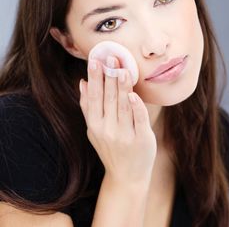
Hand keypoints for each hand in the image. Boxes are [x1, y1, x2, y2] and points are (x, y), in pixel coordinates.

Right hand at [79, 56, 156, 184]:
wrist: (127, 176)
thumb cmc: (109, 149)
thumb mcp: (93, 130)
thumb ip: (87, 107)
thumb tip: (81, 83)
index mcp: (94, 125)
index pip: (93, 96)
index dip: (94, 78)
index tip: (94, 60)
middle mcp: (107, 129)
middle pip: (107, 98)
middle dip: (108, 76)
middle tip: (110, 57)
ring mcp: (124, 135)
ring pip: (122, 105)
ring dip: (122, 86)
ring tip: (121, 68)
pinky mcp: (141, 139)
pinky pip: (139, 119)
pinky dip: (136, 106)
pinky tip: (133, 93)